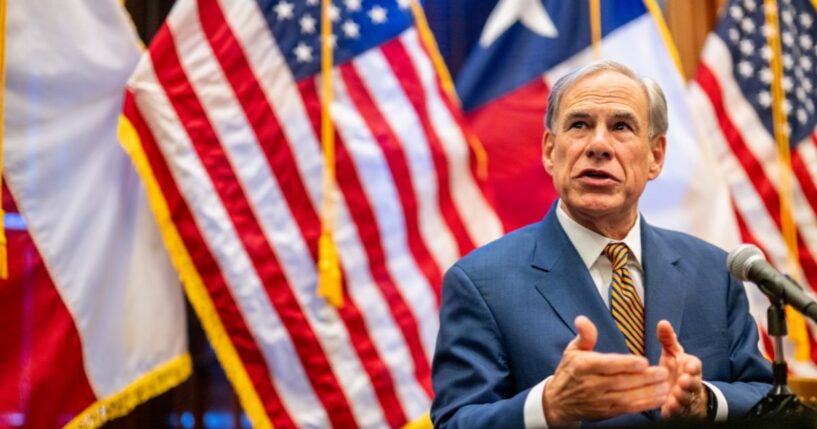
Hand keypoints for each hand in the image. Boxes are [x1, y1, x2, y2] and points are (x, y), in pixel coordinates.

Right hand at [543, 316, 669, 427]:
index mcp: (584, 366)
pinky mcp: (606, 413)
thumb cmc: (569, 372)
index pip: (608, 365)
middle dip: (645, 378)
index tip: (644, 361)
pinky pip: (628, 409)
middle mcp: (592, 384)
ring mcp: (599, 400)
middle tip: (663, 372)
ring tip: (665, 385)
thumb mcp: (572, 350)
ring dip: (649, 392)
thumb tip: (583, 319)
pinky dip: (645, 405)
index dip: (627, 364)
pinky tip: (658, 398)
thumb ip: (584, 335)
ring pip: (627, 397)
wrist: (558, 402)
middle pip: (622, 381)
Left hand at [657, 320, 707, 418]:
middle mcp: (691, 383)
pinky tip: (667, 410)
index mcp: (691, 368)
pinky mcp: (680, 410)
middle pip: (694, 385)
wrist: (680, 391)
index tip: (688, 367)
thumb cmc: (676, 368)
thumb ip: (668, 339)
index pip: (696, 366)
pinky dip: (674, 411)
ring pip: (687, 400)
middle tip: (682, 382)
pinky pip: (680, 412)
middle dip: (689, 384)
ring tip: (673, 397)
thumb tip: (662, 322)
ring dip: (681, 399)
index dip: (693, 367)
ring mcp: (686, 397)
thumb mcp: (673, 353)